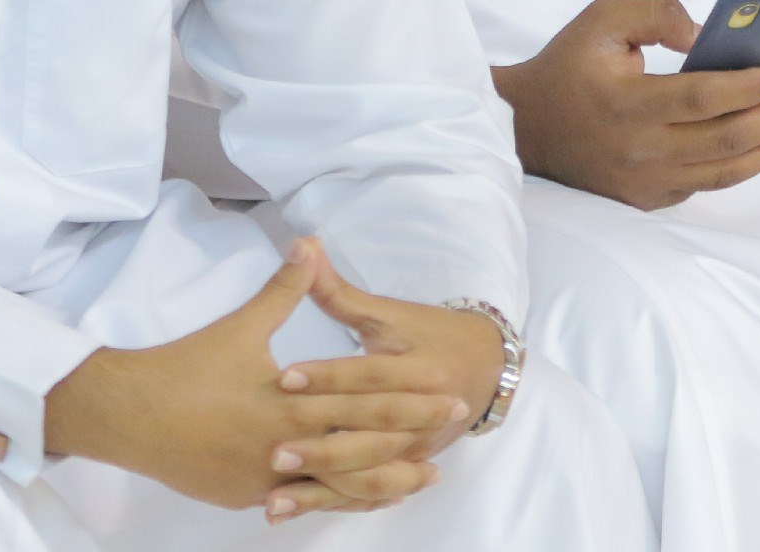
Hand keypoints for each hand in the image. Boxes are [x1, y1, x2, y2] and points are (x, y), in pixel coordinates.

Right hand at [43, 240, 468, 519]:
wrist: (128, 416)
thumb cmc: (187, 367)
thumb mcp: (241, 326)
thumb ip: (284, 289)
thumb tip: (309, 243)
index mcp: (286, 404)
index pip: (361, 403)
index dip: (409, 400)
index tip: (448, 395)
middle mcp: (280, 448)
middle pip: (360, 450)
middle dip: (411, 441)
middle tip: (452, 430)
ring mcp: (263, 480)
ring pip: (337, 487)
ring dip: (383, 481)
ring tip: (424, 478)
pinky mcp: (247, 497)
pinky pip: (305, 501)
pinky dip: (338, 496)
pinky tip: (364, 494)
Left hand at [269, 268, 506, 512]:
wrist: (486, 368)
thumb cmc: (431, 333)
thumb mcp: (390, 312)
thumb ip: (341, 292)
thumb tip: (304, 249)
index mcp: (422, 369)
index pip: (372, 376)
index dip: (330, 376)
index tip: (284, 378)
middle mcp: (426, 415)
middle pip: (371, 435)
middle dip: (323, 446)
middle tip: (274, 451)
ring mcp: (418, 449)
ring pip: (368, 474)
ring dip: (323, 488)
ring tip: (275, 496)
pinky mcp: (408, 468)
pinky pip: (368, 493)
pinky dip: (331, 504)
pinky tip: (290, 510)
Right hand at [492, 0, 759, 209]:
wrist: (524, 129)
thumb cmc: (569, 65)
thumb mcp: (602, 19)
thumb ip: (656, 14)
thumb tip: (706, 35)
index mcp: (624, 103)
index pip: (698, 98)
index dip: (742, 89)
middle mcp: (637, 151)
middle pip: (724, 141)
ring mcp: (643, 183)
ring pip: (723, 173)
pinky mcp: (647, 200)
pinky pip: (705, 185)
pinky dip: (740, 166)